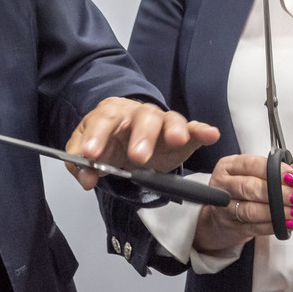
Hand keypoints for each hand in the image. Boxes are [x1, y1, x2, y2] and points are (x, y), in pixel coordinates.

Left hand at [62, 98, 220, 189]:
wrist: (126, 140)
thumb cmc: (108, 143)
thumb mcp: (88, 152)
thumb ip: (82, 165)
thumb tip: (85, 177)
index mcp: (111, 113)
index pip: (103, 120)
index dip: (97, 136)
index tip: (91, 155)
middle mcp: (138, 114)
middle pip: (142, 117)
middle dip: (141, 136)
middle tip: (137, 157)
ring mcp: (162, 122)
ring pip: (169, 119)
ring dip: (173, 130)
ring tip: (177, 140)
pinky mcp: (182, 134)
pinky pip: (193, 129)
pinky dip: (202, 131)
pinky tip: (211, 134)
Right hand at [194, 154, 292, 252]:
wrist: (221, 217)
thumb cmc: (242, 190)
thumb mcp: (259, 175)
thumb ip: (286, 170)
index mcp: (230, 166)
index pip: (252, 164)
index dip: (277, 172)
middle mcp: (224, 185)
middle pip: (250, 188)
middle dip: (279, 194)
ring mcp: (225, 207)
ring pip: (252, 210)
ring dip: (279, 212)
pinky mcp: (232, 227)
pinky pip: (255, 227)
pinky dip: (274, 226)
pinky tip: (289, 224)